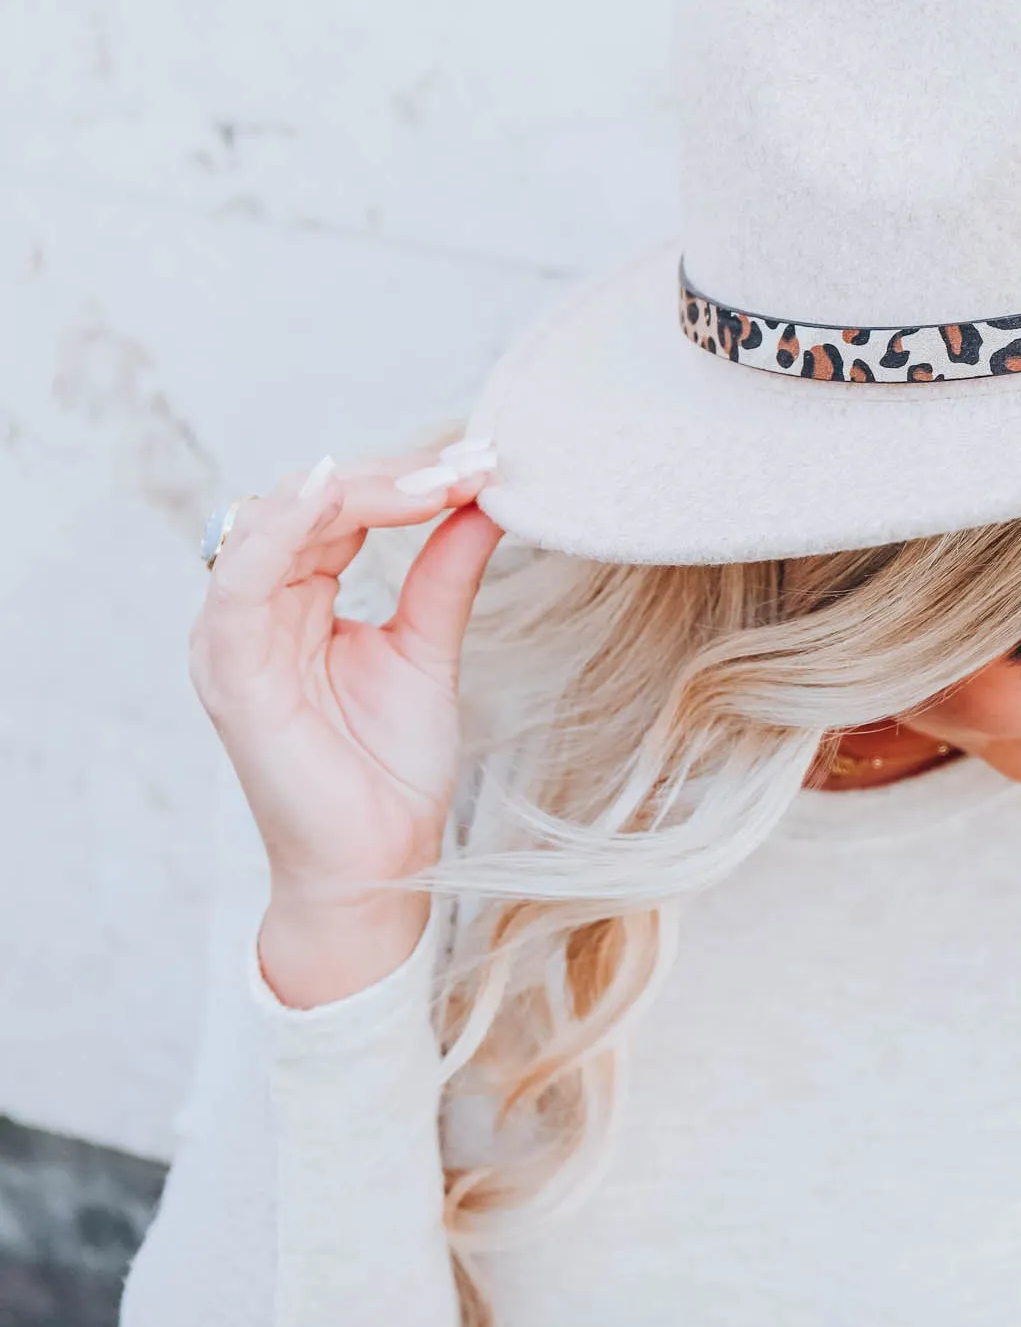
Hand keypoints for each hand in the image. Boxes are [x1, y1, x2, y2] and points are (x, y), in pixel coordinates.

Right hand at [190, 442, 504, 1007]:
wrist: (380, 865)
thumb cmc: (391, 770)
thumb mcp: (429, 648)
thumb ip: (444, 572)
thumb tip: (484, 498)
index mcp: (296, 599)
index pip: (340, 509)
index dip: (408, 479)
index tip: (484, 461)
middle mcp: (256, 608)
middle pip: (307, 502)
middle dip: (394, 475)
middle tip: (473, 462)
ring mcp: (234, 637)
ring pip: (272, 522)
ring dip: (354, 489)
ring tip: (430, 475)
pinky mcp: (229, 670)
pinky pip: (239, 580)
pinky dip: (281, 528)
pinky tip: (329, 493)